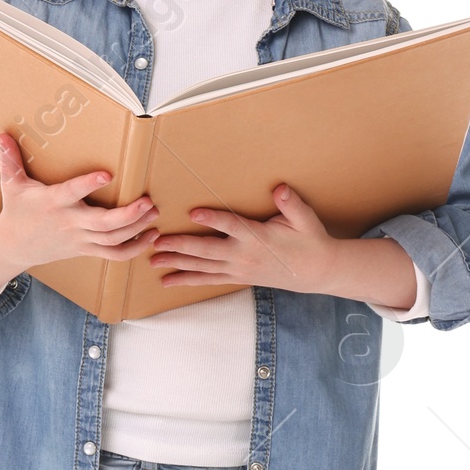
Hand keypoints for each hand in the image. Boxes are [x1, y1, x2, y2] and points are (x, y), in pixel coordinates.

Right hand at [0, 132, 157, 303]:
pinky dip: (133, 250)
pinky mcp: (85, 250)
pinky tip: (149, 237)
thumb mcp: (10, 185)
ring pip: (113, 240)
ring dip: (137, 229)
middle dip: (129, 215)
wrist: (13, 247)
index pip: (72, 193)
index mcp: (53, 202)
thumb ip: (10, 159)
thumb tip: (2, 135)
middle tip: (148, 201)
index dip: (88, 184)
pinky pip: (113, 255)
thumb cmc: (16, 212)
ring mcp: (79, 239)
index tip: (106, 174)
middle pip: (103, 224)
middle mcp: (69, 222)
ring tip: (154, 214)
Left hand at [148, 183, 345, 292]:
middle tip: (157, 242)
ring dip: (177, 264)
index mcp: (258, 237)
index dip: (213, 218)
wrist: (316, 272)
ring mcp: (238, 269)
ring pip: (202, 267)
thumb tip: (279, 188)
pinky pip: (208, 280)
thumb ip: (291, 203)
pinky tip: (168, 281)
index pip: (231, 226)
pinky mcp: (237, 278)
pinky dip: (187, 280)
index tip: (193, 212)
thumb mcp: (305, 219)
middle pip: (207, 250)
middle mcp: (243, 255)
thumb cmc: (309, 240)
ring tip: (153, 261)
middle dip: (180, 246)